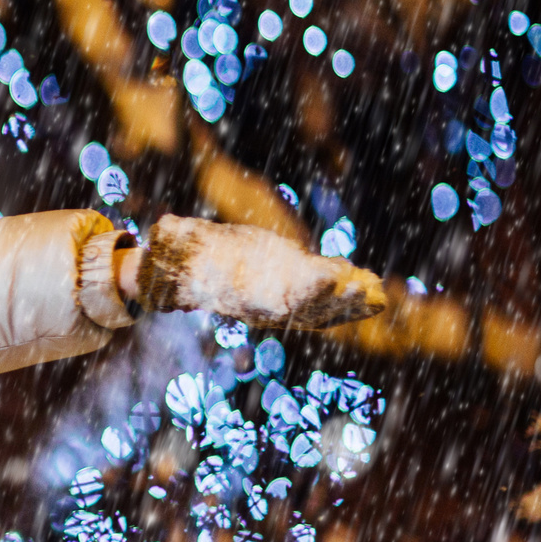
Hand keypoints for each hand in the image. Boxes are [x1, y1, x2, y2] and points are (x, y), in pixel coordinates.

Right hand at [139, 215, 386, 328]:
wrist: (189, 271)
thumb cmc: (188, 252)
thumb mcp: (180, 241)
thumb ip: (175, 238)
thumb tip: (158, 230)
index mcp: (246, 293)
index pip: (282, 292)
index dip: (310, 285)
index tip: (335, 274)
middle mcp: (267, 305)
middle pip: (311, 307)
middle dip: (342, 300)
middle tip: (372, 290)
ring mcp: (283, 306)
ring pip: (324, 311)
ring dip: (353, 304)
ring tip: (381, 295)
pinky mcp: (294, 299)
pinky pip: (325, 306)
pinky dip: (348, 300)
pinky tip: (370, 287)